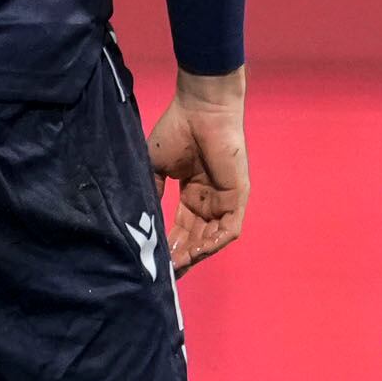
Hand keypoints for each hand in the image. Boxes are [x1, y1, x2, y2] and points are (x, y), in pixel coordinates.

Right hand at [149, 68, 247, 274]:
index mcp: (192, 194)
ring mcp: (225, 200)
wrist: (199, 110)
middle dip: (181, 255)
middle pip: (196, 237)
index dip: (170, 245)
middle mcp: (209, 200)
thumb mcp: (156, 167)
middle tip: (164, 271)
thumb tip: (143, 219)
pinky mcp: (238, 197)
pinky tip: (196, 252)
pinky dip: (214, 243)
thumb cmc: (177, 131)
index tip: (154, 260)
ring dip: (195, 254)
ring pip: (211, 238)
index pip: (182, 228)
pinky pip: (229, 229)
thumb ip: (152, 191)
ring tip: (176, 266)